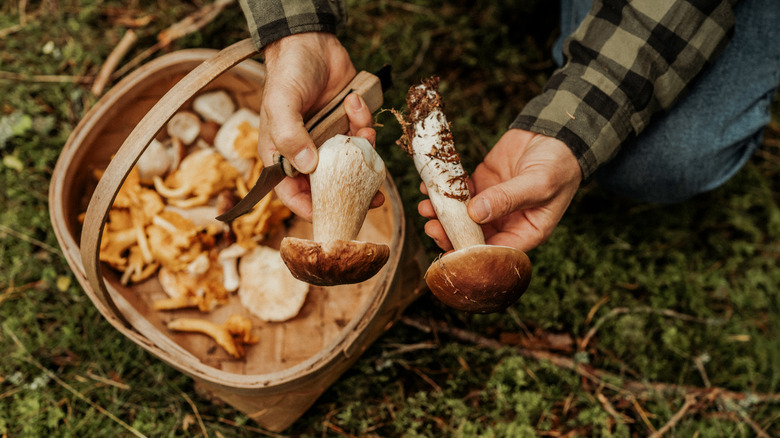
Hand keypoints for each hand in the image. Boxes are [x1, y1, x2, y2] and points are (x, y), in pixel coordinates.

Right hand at [257, 32, 378, 218]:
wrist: (310, 41)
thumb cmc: (287, 72)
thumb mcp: (281, 103)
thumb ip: (290, 135)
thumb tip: (307, 166)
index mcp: (282, 154)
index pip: (291, 193)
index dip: (309, 208)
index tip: (331, 214)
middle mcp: (306, 152)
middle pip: (328, 186)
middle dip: (351, 191)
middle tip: (373, 198)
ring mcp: (329, 140)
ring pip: (351, 163)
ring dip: (363, 152)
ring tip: (365, 135)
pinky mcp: (348, 125)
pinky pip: (362, 137)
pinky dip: (365, 123)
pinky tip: (356, 103)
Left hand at [419, 129, 581, 251]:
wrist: (555, 133)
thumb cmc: (558, 164)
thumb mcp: (539, 183)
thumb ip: (508, 199)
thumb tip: (476, 214)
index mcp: (526, 232)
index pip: (496, 253)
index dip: (471, 254)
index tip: (450, 251)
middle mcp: (506, 223)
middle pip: (472, 237)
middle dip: (449, 234)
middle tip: (431, 227)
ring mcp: (490, 204)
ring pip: (461, 216)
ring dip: (441, 214)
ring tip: (425, 206)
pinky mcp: (481, 184)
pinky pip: (458, 193)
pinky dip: (443, 191)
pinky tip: (429, 187)